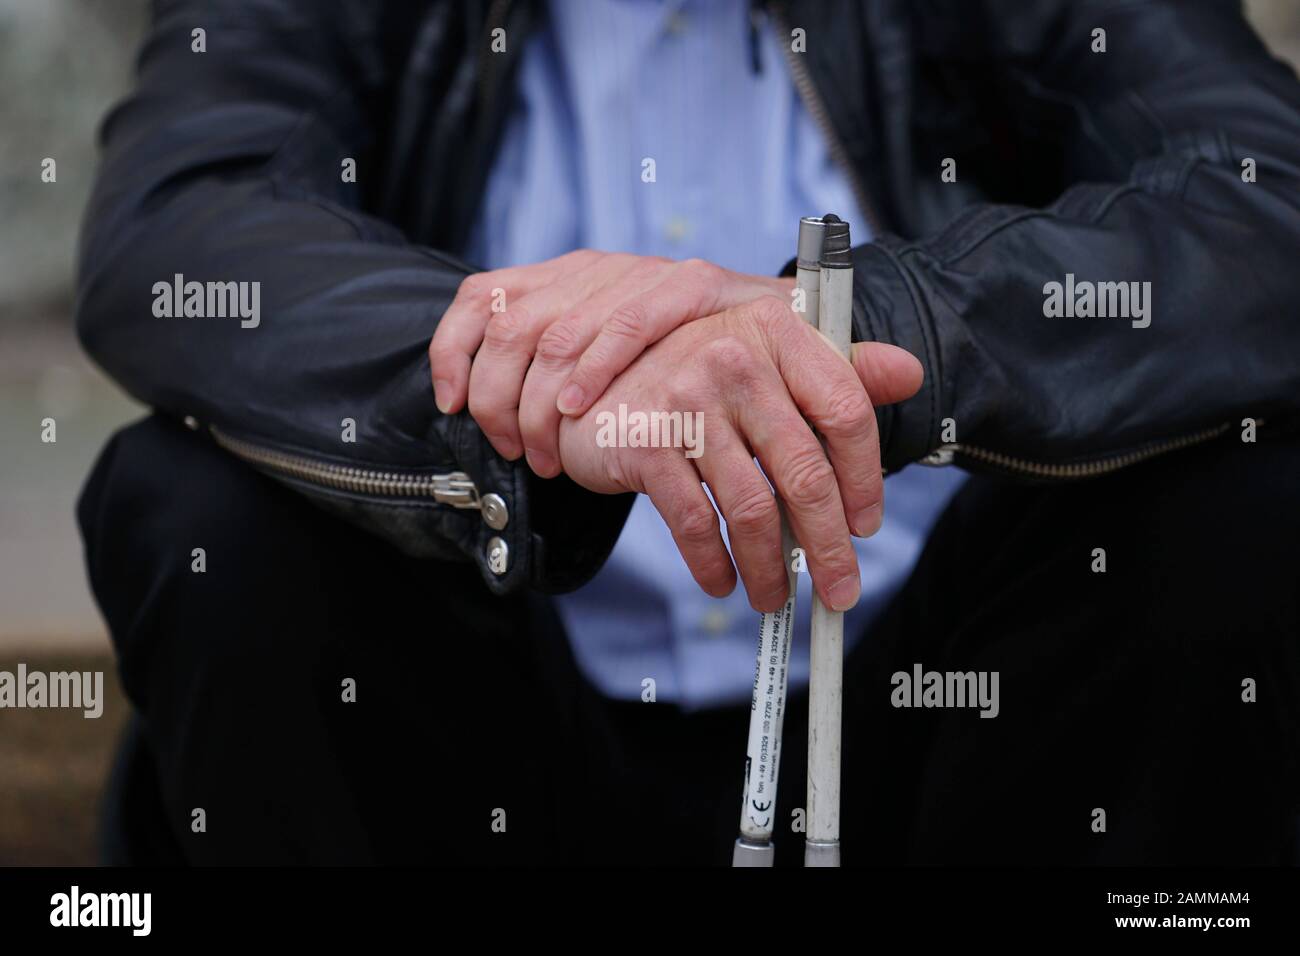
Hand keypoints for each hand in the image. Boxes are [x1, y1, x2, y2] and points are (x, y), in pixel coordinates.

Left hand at [427, 251, 792, 474]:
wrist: (788, 325)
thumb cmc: (689, 354)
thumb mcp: (608, 351)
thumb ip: (559, 364)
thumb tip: (483, 408)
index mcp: (567, 275)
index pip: (481, 296)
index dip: (453, 353)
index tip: (452, 406)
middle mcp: (597, 266)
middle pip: (511, 324)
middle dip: (498, 399)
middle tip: (514, 452)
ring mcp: (644, 271)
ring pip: (557, 332)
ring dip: (540, 405)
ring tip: (549, 456)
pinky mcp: (694, 283)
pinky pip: (629, 324)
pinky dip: (595, 371)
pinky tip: (580, 414)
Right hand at [555, 296, 922, 612]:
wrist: (591, 386)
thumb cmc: (694, 379)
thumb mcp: (767, 357)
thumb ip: (837, 369)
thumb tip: (908, 373)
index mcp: (775, 330)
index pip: (844, 409)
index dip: (865, 478)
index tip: (865, 524)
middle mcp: (733, 356)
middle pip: (805, 470)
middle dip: (827, 546)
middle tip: (839, 588)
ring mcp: (686, 399)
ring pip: (752, 507)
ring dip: (770, 568)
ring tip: (774, 597)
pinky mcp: (646, 442)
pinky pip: (694, 522)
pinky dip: (712, 564)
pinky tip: (723, 581)